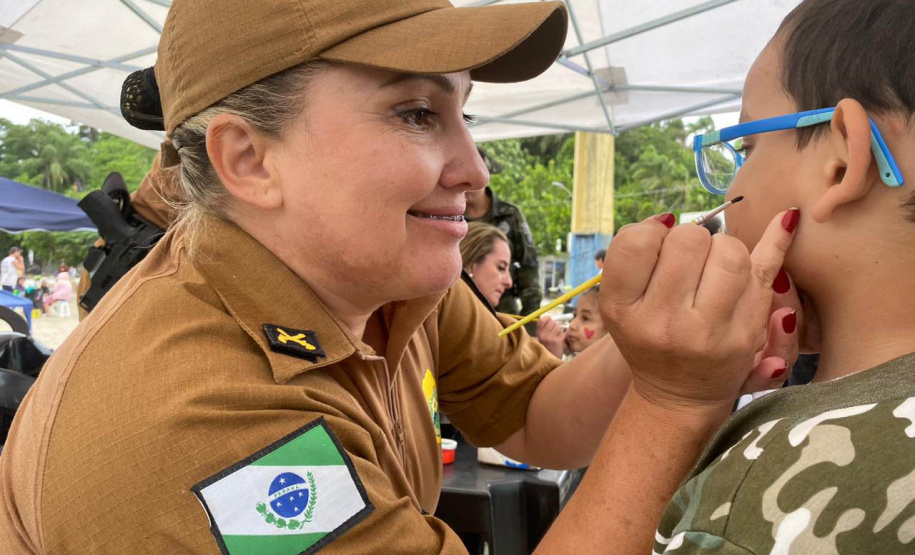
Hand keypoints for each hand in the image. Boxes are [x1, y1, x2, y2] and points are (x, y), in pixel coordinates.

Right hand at [536, 316, 565, 358]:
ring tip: (557, 337)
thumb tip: (548, 317)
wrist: (550, 362)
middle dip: (555, 325)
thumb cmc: (547, 349)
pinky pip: (563, 333)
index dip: (548, 319)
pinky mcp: (557, 341)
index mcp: (538, 333)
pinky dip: (563, 336)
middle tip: (555, 332)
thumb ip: (543, 328)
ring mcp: (550, 337)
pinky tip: (560, 342)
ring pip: (558, 326)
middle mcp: (543, 334)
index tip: (550, 322)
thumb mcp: (541, 339)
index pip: (542, 319)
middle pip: (552, 321)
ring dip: (560, 331)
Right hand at [599, 210, 797, 412]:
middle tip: (690, 259)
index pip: (636, 243)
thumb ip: (633, 255)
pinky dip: (776, 243)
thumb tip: (669, 218)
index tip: (659, 245)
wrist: (676, 396)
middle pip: (688, 241)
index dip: (652, 233)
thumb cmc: (645, 333)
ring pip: (730, 254)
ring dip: (725, 247)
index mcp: (623, 309)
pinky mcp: (744, 337)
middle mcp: (662, 323)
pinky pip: (765, 275)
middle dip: (693, 238)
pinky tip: (786, 220)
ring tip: (715, 266)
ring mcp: (707, 332)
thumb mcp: (620, 302)